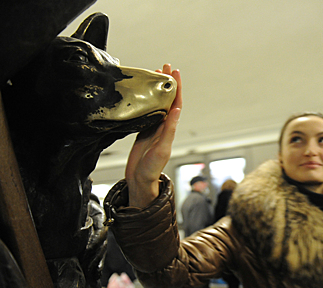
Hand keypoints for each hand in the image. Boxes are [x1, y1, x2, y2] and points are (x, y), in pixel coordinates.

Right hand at [126, 64, 181, 207]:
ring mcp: (153, 128)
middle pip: (167, 99)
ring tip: (155, 74)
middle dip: (167, 83)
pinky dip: (146, 100)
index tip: (174, 72)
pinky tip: (142, 94)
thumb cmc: (152, 168)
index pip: (175, 103)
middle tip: (165, 66)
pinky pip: (147, 111)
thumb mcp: (162, 148)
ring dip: (157, 89)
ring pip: (157, 103)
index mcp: (170, 128)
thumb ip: (169, 129)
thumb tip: (177, 110)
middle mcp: (164, 126)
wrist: (140, 181)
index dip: (176, 87)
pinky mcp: (143, 131)